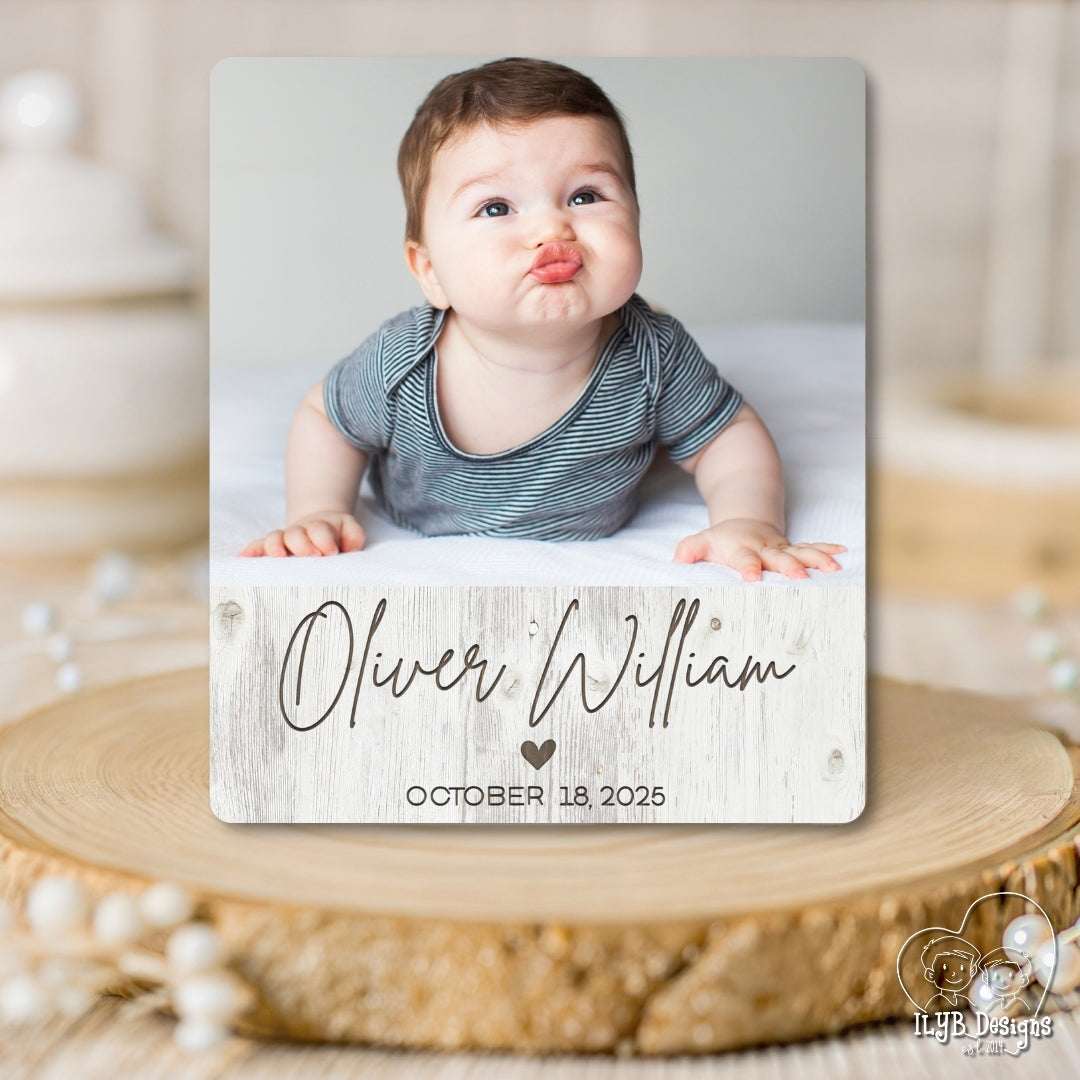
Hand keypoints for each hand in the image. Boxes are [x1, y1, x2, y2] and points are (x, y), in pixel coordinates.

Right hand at [240, 511, 365, 557]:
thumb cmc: (338, 537)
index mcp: (320, 528)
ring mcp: (284, 539)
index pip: (320, 531)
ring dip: (275, 546)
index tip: (331, 551)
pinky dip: (251, 551)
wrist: (320, 529)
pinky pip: (259, 546)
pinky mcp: (271, 547)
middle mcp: (299, 532)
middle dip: (301, 544)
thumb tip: (350, 545)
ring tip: (278, 555)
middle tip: (311, 556)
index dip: (324, 539)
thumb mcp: (350, 532)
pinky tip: (243, 557)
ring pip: (276, 539)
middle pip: (296, 535)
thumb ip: (354, 536)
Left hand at [674, 518, 845, 580]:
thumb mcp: (700, 543)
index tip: (752, 578)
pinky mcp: (793, 549)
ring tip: (832, 568)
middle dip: (789, 567)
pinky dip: (827, 550)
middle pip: (777, 557)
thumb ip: (689, 551)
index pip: (743, 559)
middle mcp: (764, 548)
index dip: (747, 567)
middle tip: (800, 577)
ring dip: (817, 559)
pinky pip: (812, 548)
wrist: (742, 525)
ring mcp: (781, 548)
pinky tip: (842, 555)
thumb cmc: (720, 542)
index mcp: (740, 548)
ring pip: (801, 552)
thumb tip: (679, 560)